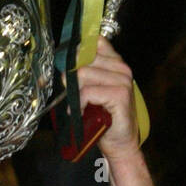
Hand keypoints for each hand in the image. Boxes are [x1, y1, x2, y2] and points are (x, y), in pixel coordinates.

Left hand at [77, 38, 138, 162]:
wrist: (119, 143)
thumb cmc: (104, 118)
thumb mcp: (92, 91)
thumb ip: (83, 74)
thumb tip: (63, 66)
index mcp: (115, 63)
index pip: (95, 42)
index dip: (77, 53)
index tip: (69, 69)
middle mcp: (121, 68)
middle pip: (84, 60)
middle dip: (72, 78)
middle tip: (73, 96)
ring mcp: (123, 80)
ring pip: (83, 74)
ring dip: (75, 94)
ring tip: (78, 107)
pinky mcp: (120, 94)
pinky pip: (87, 92)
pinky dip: (78, 104)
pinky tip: (79, 113)